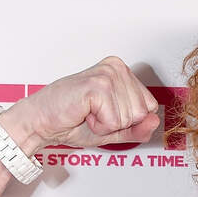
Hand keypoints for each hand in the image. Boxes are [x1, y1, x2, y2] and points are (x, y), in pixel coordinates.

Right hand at [0, 56, 162, 149]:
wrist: (42, 123)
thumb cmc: (72, 121)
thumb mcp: (114, 129)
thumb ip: (137, 128)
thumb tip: (155, 120)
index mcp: (122, 71)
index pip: (149, 106)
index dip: (126, 120)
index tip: (103, 113)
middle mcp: (117, 68)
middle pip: (142, 112)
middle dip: (118, 123)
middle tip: (93, 114)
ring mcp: (108, 74)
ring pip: (130, 117)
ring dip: (107, 125)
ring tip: (87, 113)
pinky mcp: (97, 86)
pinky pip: (115, 121)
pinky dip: (99, 126)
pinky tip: (83, 113)